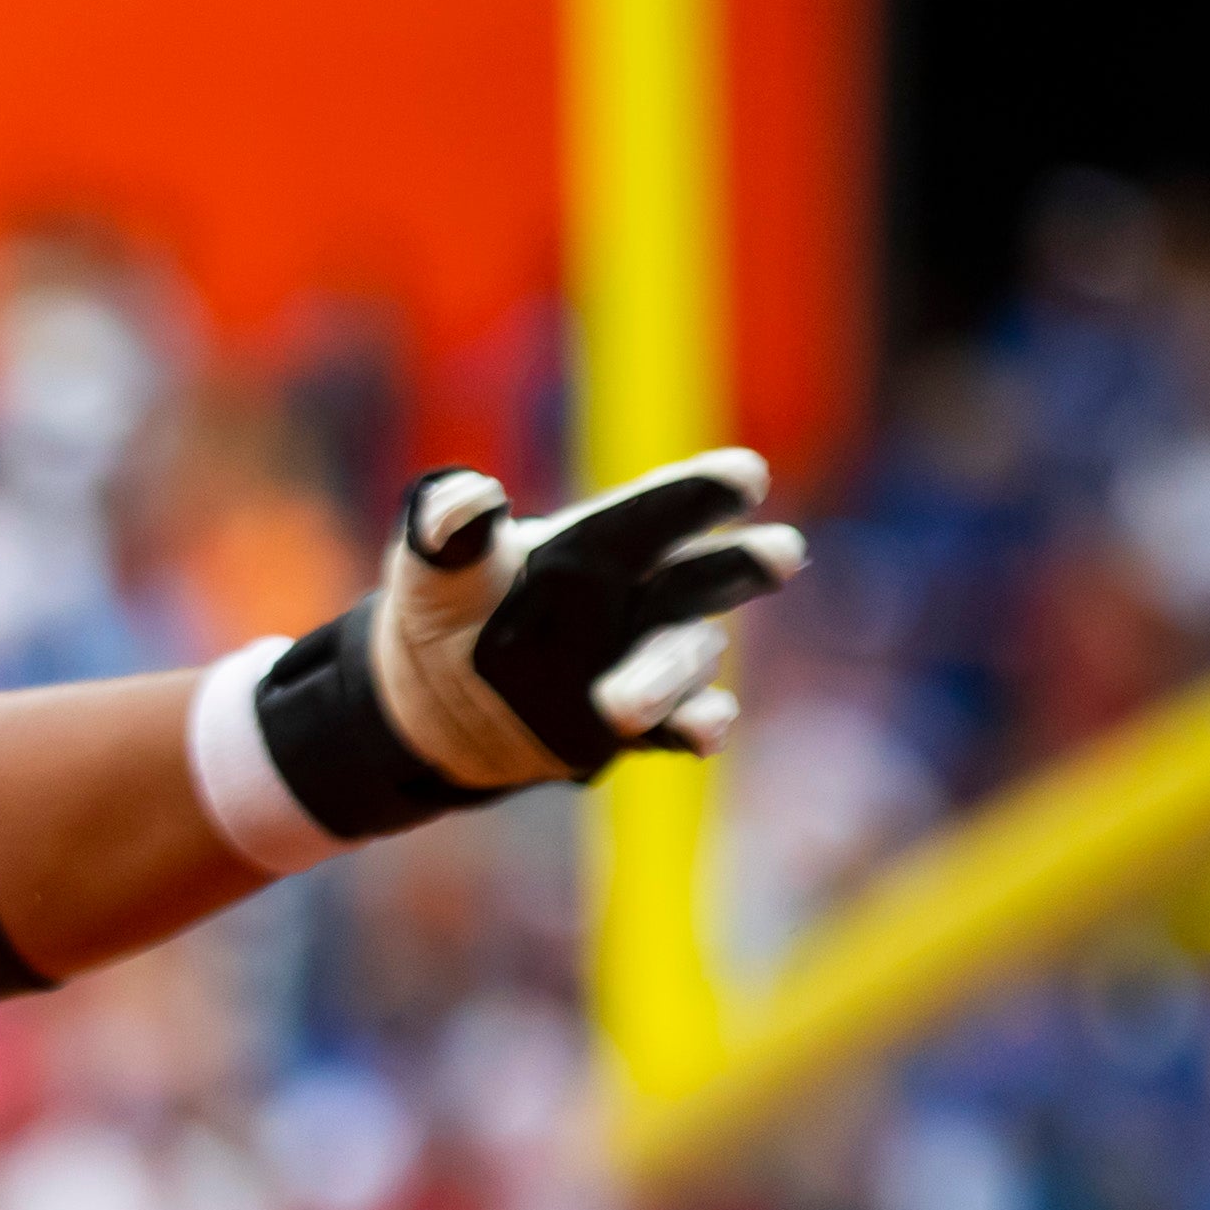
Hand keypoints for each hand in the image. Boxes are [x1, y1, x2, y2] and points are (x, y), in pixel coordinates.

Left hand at [369, 450, 806, 787]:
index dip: (697, 493)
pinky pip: (679, 722)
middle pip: (706, 573)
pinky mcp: (639, 722)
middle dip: (742, 564)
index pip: (654, 512)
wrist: (430, 705)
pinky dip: (693, 726)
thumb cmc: (445, 611)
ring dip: (666, 676)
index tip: (744, 475)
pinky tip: (702, 735)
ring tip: (617, 703)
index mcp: (599, 543)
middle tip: (780, 554)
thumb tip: (461, 499)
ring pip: (684, 657)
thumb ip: (443, 528)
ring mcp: (645, 659)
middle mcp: (640, 595)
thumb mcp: (430, 569)